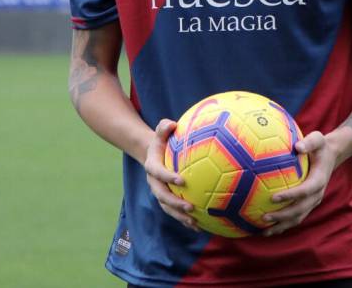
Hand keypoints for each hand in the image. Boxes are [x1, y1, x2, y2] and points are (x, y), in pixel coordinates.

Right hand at [143, 118, 199, 232]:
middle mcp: (154, 183)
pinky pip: (174, 212)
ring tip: (194, 222)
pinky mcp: (167, 200)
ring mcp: (160, 193)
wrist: (153, 154)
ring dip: (180, 217)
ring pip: (167, 208)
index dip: (168, 177)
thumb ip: (164, 127)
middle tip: (190, 207)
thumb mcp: (160, 131)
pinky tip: (199, 227)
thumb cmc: (161, 141)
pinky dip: (185, 221)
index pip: (158, 173)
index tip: (182, 180)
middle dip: (175, 203)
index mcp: (152, 166)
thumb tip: (172, 124)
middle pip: (162, 196)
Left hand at [262, 130, 334, 236]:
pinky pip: (295, 217)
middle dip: (283, 216)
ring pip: (298, 218)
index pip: (305, 191)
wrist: (331, 156)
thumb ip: (309, 142)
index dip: (291, 196)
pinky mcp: (308, 205)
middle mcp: (317, 195)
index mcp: (319, 180)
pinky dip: (283, 224)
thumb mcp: (318, 139)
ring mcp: (313, 202)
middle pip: (300, 210)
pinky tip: (267, 228)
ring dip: (282, 226)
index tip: (274, 198)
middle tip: (264, 217)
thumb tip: (297, 146)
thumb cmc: (320, 146)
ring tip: (264, 231)